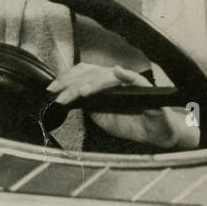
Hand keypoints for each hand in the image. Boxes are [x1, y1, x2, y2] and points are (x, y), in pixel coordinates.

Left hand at [47, 62, 190, 148]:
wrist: (154, 133)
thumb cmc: (130, 123)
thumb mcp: (102, 117)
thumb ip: (88, 106)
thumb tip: (68, 100)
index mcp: (103, 84)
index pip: (82, 73)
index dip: (66, 78)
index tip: (52, 89)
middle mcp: (114, 79)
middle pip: (91, 72)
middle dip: (72, 81)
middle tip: (59, 92)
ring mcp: (129, 82)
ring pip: (108, 75)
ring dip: (93, 82)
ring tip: (81, 91)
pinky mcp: (144, 89)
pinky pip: (135, 79)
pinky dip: (126, 75)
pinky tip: (118, 72)